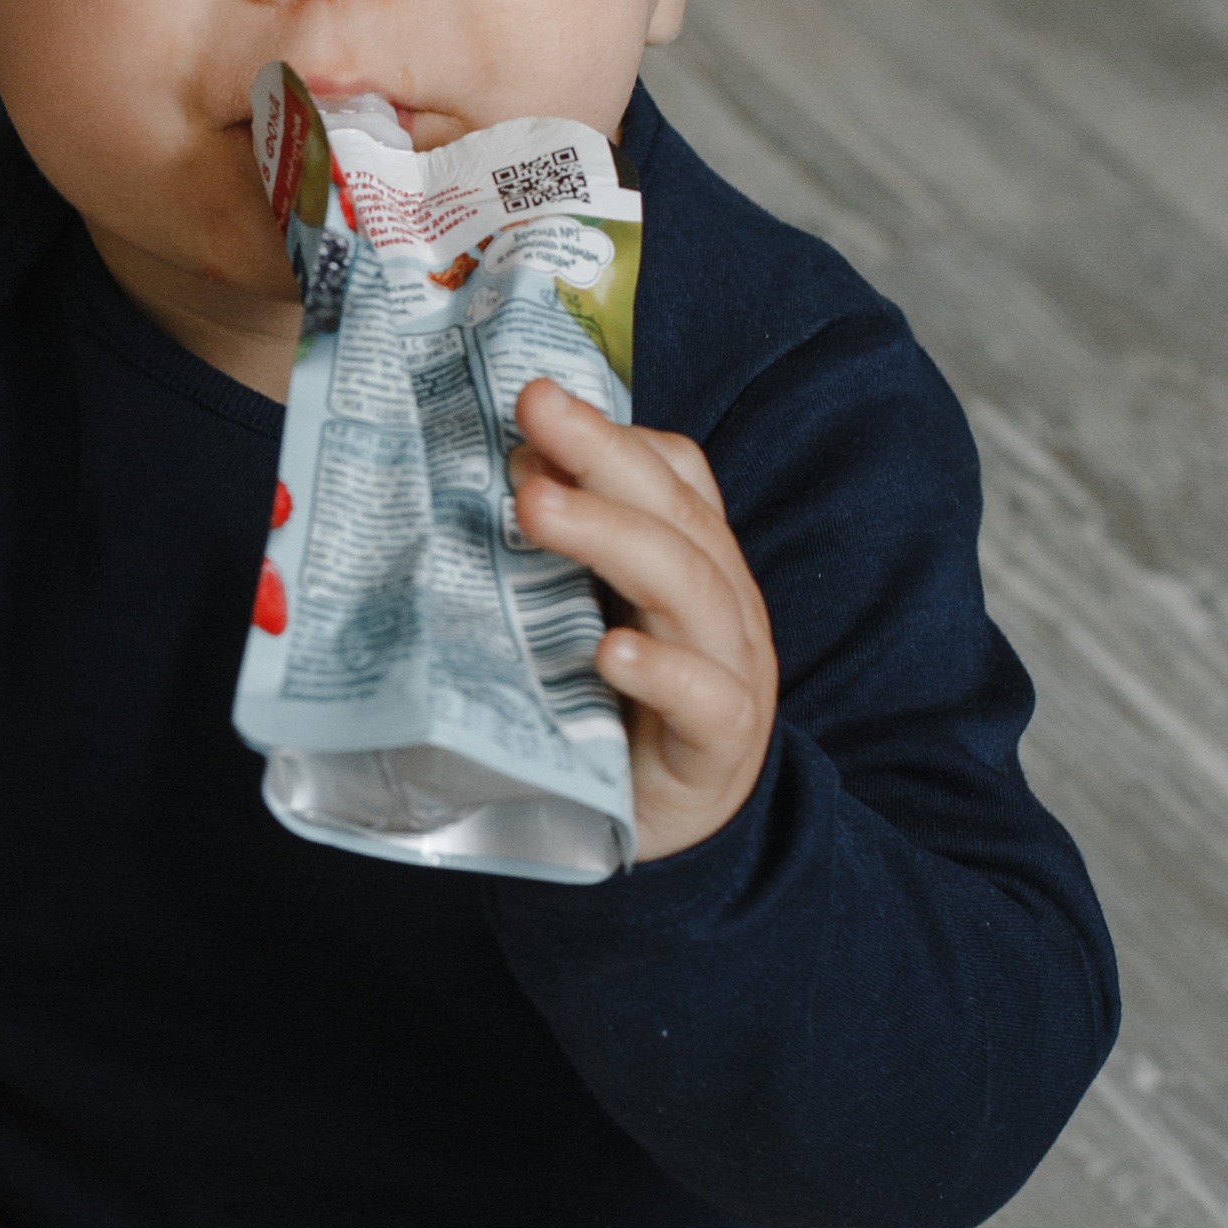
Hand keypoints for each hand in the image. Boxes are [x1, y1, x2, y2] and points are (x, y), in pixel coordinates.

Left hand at [509, 376, 777, 862]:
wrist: (668, 826)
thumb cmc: (616, 708)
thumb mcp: (579, 618)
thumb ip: (551, 559)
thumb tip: (494, 476)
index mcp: (692, 560)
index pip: (674, 475)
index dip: (611, 433)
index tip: (532, 401)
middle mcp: (721, 602)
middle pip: (675, 513)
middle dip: (601, 455)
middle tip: (530, 412)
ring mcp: (733, 670)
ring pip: (691, 589)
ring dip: (612, 539)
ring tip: (536, 509)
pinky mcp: (722, 746)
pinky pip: (706, 700)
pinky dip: (663, 671)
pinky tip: (610, 653)